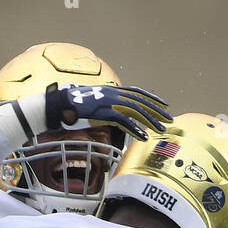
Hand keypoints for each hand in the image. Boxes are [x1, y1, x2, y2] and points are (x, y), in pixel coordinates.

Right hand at [45, 84, 170, 141]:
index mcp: (111, 91)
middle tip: (169, 119)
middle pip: (140, 101)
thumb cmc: (73, 108)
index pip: (136, 92)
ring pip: (135, 110)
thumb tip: (114, 118)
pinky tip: (143, 137)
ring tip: (161, 129)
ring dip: (150, 120)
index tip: (163, 105)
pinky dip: (135, 129)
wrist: (58, 106)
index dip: (151, 98)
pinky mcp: (103, 113)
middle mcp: (112, 94)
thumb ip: (106, 109)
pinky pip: (123, 121)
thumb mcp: (93, 106)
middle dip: (156, 110)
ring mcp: (108, 102)